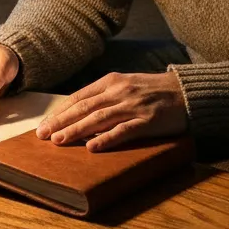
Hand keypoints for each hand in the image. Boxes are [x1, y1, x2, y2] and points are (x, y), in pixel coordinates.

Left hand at [35, 71, 187, 151]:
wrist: (185, 91)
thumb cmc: (152, 90)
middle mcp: (119, 91)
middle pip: (84, 108)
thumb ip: (103, 97)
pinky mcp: (147, 121)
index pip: (79, 98)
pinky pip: (123, 131)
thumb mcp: (125, 85)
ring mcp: (133, 106)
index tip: (44, 125)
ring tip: (59, 141)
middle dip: (61, 122)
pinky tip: (92, 147)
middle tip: (43, 135)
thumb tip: (77, 114)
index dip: (60, 112)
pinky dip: (106, 139)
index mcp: (111, 81)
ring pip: (98, 119)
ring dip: (76, 130)